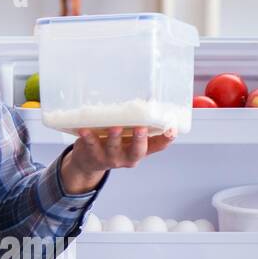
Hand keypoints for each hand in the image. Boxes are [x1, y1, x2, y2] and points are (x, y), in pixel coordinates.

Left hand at [61, 125, 177, 192]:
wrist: (88, 162)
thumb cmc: (112, 142)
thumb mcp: (127, 136)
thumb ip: (136, 122)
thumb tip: (144, 95)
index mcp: (140, 150)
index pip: (158, 146)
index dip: (166, 139)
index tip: (172, 129)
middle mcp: (128, 156)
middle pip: (137, 151)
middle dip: (139, 140)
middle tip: (140, 128)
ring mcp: (111, 158)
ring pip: (113, 148)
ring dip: (114, 138)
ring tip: (115, 127)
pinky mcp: (93, 156)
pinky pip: (91, 146)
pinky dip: (88, 138)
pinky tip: (85, 130)